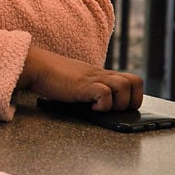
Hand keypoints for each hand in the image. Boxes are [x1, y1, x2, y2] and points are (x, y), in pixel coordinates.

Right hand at [18, 45, 143, 111]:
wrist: (37, 66)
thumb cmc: (53, 76)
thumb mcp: (79, 82)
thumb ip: (91, 89)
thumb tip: (99, 107)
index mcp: (102, 74)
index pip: (132, 80)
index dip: (133, 95)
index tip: (120, 106)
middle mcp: (101, 75)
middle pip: (136, 82)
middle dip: (132, 101)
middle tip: (116, 109)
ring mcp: (94, 78)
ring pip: (125, 86)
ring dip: (118, 103)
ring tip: (102, 108)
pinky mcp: (84, 85)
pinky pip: (105, 94)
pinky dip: (102, 105)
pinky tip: (90, 107)